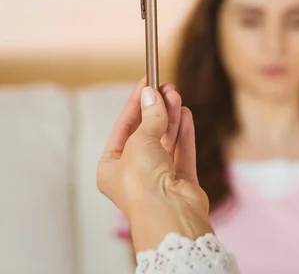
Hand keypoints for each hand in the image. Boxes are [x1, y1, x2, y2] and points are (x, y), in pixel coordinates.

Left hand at [97, 78, 212, 251]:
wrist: (169, 214)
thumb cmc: (142, 184)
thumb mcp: (140, 141)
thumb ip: (150, 117)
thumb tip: (152, 94)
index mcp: (112, 168)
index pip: (123, 128)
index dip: (136, 103)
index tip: (147, 83)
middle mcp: (134, 173)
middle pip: (147, 133)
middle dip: (157, 109)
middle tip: (167, 87)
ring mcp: (159, 178)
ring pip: (166, 140)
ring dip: (171, 117)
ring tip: (177, 95)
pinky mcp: (181, 181)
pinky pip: (183, 152)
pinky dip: (184, 133)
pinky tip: (186, 114)